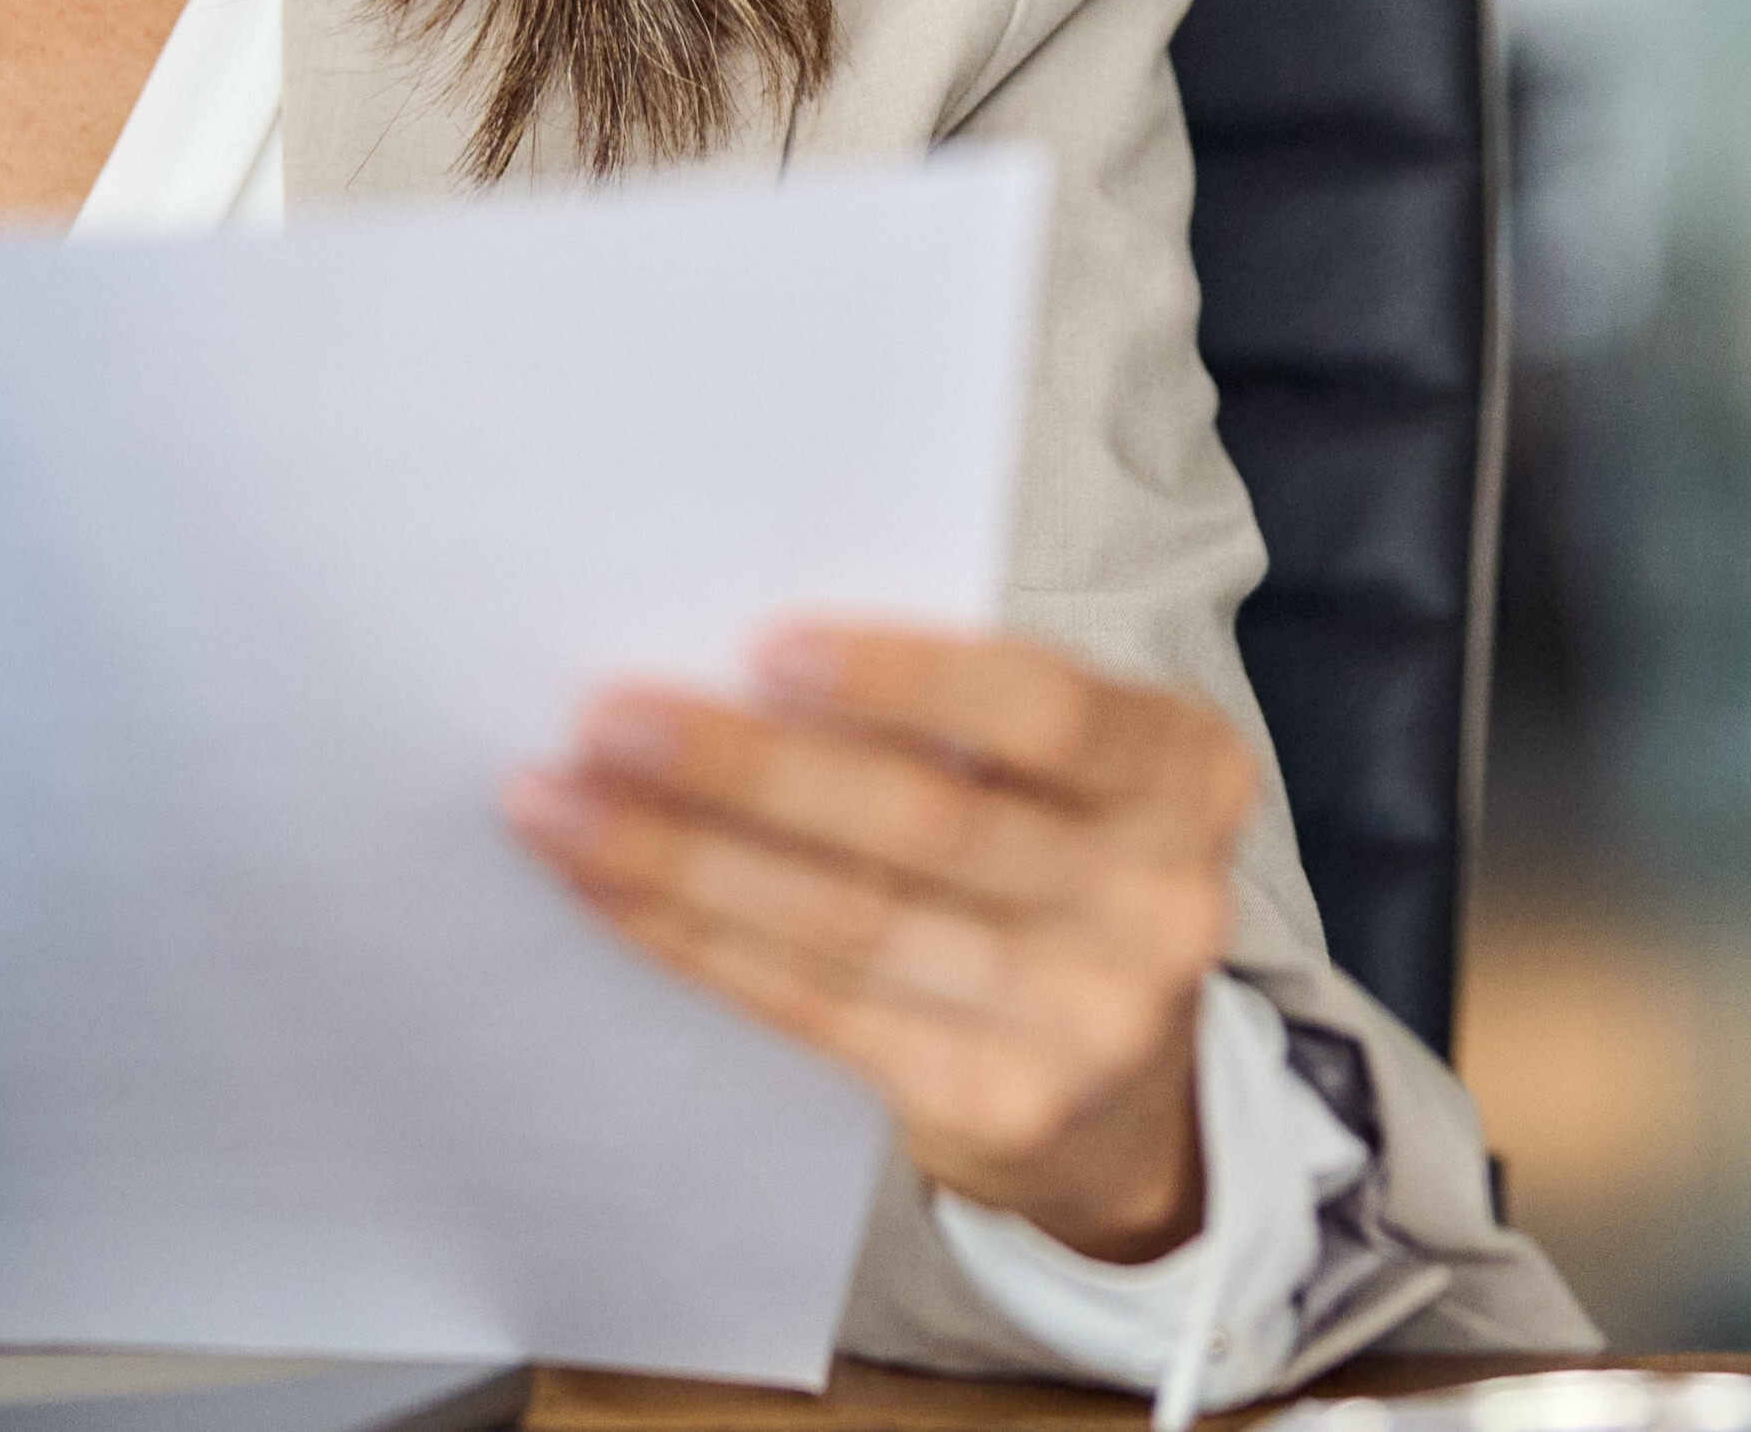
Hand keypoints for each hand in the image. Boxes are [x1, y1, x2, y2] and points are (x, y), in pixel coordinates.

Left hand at [507, 616, 1258, 1265]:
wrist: (1119, 1101)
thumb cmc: (1054, 871)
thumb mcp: (1066, 779)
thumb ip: (958, 719)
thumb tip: (728, 657)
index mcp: (1189, 774)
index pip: (1042, 708)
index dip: (901, 678)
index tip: (756, 644)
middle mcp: (1161, 901)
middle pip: (925, 820)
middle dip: (746, 767)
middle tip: (605, 718)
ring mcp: (1087, 1020)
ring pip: (852, 920)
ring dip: (684, 857)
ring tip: (561, 804)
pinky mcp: (999, 1104)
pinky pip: (818, 1007)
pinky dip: (698, 942)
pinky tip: (611, 892)